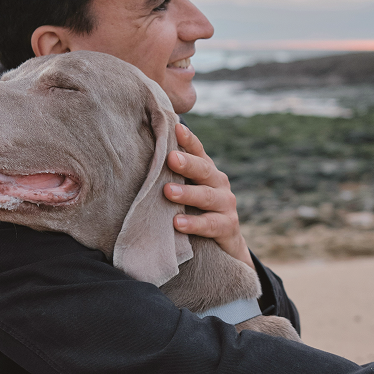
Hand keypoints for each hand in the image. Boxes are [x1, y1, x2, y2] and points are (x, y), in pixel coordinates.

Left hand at [164, 123, 253, 268]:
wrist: (223, 244)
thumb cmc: (196, 212)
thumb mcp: (186, 191)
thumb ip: (173, 176)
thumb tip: (145, 153)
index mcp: (207, 171)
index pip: (198, 151)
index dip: (188, 140)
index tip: (175, 128)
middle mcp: (219, 184)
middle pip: (204, 170)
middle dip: (187, 163)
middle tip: (170, 158)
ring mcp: (226, 205)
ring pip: (207, 196)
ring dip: (188, 193)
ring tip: (168, 192)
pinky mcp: (228, 227)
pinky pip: (210, 225)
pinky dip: (194, 224)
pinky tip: (177, 223)